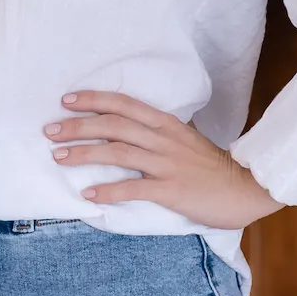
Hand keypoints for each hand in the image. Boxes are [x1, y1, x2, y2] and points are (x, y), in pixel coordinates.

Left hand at [44, 89, 283, 229]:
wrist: (247, 188)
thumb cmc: (212, 167)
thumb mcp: (185, 139)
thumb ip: (158, 133)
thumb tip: (126, 129)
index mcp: (166, 124)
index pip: (123, 104)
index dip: (93, 99)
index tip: (66, 100)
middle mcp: (163, 139)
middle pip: (113, 125)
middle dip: (78, 126)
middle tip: (50, 130)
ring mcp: (167, 163)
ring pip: (118, 152)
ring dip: (85, 154)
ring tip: (59, 157)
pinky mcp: (171, 189)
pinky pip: (134, 188)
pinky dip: (109, 191)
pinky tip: (88, 196)